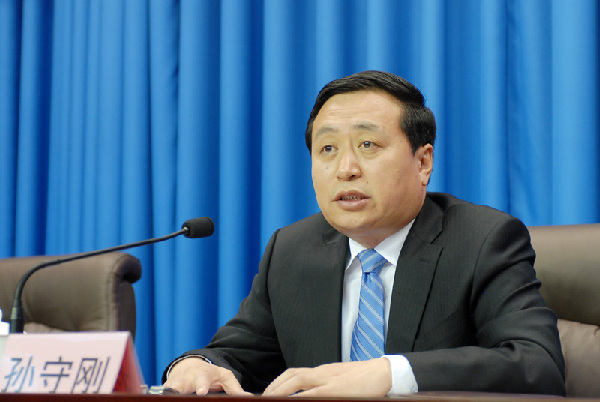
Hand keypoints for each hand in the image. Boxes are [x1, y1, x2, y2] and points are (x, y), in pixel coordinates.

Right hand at [163, 357, 252, 395]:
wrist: (190, 367)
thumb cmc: (210, 374)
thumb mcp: (225, 378)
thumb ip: (235, 389)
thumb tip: (249, 398)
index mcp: (201, 375)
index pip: (202, 380)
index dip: (202, 386)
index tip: (202, 391)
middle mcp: (185, 379)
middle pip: (180, 384)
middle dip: (176, 389)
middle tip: (175, 394)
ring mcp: (174, 384)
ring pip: (167, 389)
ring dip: (165, 392)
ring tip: (162, 397)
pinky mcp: (166, 390)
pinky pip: (162, 394)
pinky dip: (161, 396)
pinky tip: (158, 399)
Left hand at [262, 358, 390, 396]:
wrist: (382, 372)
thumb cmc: (362, 377)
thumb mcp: (339, 378)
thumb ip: (324, 383)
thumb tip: (310, 393)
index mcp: (322, 371)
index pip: (294, 373)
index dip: (279, 382)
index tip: (270, 391)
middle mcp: (322, 373)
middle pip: (292, 376)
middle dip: (276, 387)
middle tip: (265, 397)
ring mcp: (328, 381)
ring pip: (298, 383)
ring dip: (283, 392)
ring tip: (272, 400)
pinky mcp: (336, 390)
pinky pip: (313, 395)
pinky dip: (301, 399)